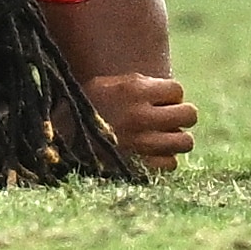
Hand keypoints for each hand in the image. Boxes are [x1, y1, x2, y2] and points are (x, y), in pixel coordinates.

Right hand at [81, 72, 195, 171]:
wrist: (60, 141)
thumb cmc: (83, 109)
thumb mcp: (104, 85)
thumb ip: (137, 85)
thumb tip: (168, 91)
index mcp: (132, 90)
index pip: (177, 90)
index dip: (170, 95)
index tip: (160, 100)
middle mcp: (141, 115)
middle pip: (189, 114)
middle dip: (181, 115)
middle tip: (168, 118)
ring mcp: (143, 143)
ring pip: (184, 141)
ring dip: (175, 138)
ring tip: (162, 136)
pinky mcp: (142, 166)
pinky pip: (170, 163)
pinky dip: (163, 158)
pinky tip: (151, 152)